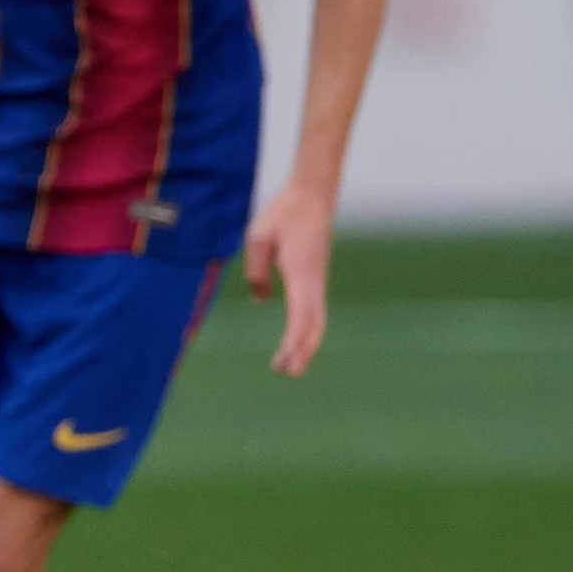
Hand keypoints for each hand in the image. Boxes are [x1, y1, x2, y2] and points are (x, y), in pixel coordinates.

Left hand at [238, 181, 333, 377]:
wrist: (311, 198)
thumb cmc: (284, 216)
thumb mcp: (259, 239)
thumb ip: (256, 270)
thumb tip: (261, 299)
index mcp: (301, 273)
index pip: (301, 316)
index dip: (294, 342)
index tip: (284, 361)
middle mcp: (314, 282)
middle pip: (313, 325)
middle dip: (303, 351)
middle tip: (287, 373)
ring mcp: (316, 281)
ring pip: (316, 320)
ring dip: (305, 344)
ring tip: (290, 366)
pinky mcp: (313, 279)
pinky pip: (312, 310)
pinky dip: (307, 330)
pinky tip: (295, 342)